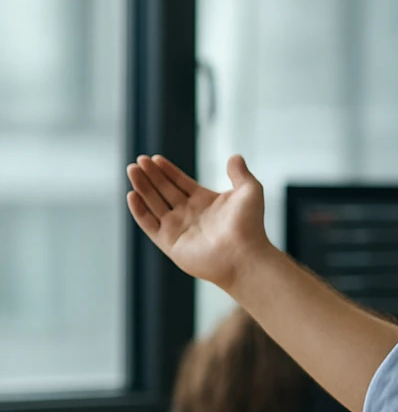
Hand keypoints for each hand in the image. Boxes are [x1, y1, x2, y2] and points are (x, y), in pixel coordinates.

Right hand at [125, 153, 273, 289]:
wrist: (244, 254)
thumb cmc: (250, 225)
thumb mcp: (250, 191)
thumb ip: (240, 173)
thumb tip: (235, 156)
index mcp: (206, 202)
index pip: (180, 183)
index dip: (167, 171)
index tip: (155, 158)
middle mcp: (190, 215)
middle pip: (164, 190)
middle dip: (151, 175)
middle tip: (139, 160)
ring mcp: (179, 229)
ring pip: (154, 203)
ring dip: (142, 187)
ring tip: (132, 169)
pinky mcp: (170, 243)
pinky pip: (149, 224)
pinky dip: (140, 210)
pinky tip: (132, 194)